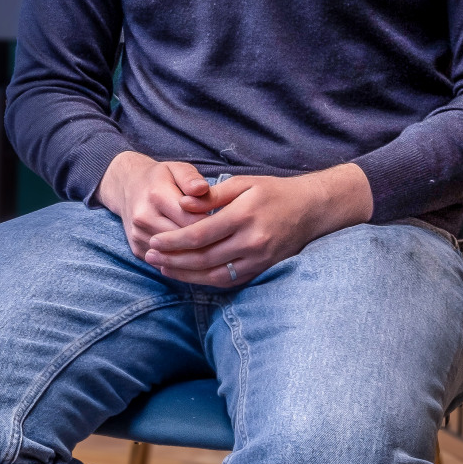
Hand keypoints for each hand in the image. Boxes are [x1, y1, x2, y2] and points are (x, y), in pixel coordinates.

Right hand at [96, 151, 214, 260]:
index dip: (213, 225)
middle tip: (225, 240)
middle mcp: (144, 218)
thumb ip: (191, 178)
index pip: (192, 220)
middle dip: (206, 243)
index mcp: (156, 195)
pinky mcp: (137, 249)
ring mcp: (138, 236)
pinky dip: (181, 263)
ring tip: (213, 250)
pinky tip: (196, 258)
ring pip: (174, 256)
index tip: (227, 224)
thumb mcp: (177, 169)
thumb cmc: (159, 178)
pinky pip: (164, 263)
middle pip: (183, 241)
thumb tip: (202, 189)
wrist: (126, 188)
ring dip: (195, 256)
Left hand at [141, 163, 373, 286]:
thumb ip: (212, 196)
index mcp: (244, 216)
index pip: (200, 234)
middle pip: (203, 257)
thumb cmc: (273, 192)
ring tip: (163, 268)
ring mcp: (258, 259)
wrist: (311, 210)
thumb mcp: (244, 183)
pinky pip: (229, 280)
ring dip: (185, 274)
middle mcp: (251, 241)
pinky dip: (205, 280)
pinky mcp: (262, 269)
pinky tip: (188, 275)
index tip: (155, 242)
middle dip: (173, 259)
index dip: (174, 241)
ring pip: (214, 274)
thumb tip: (182, 204)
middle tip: (151, 256)